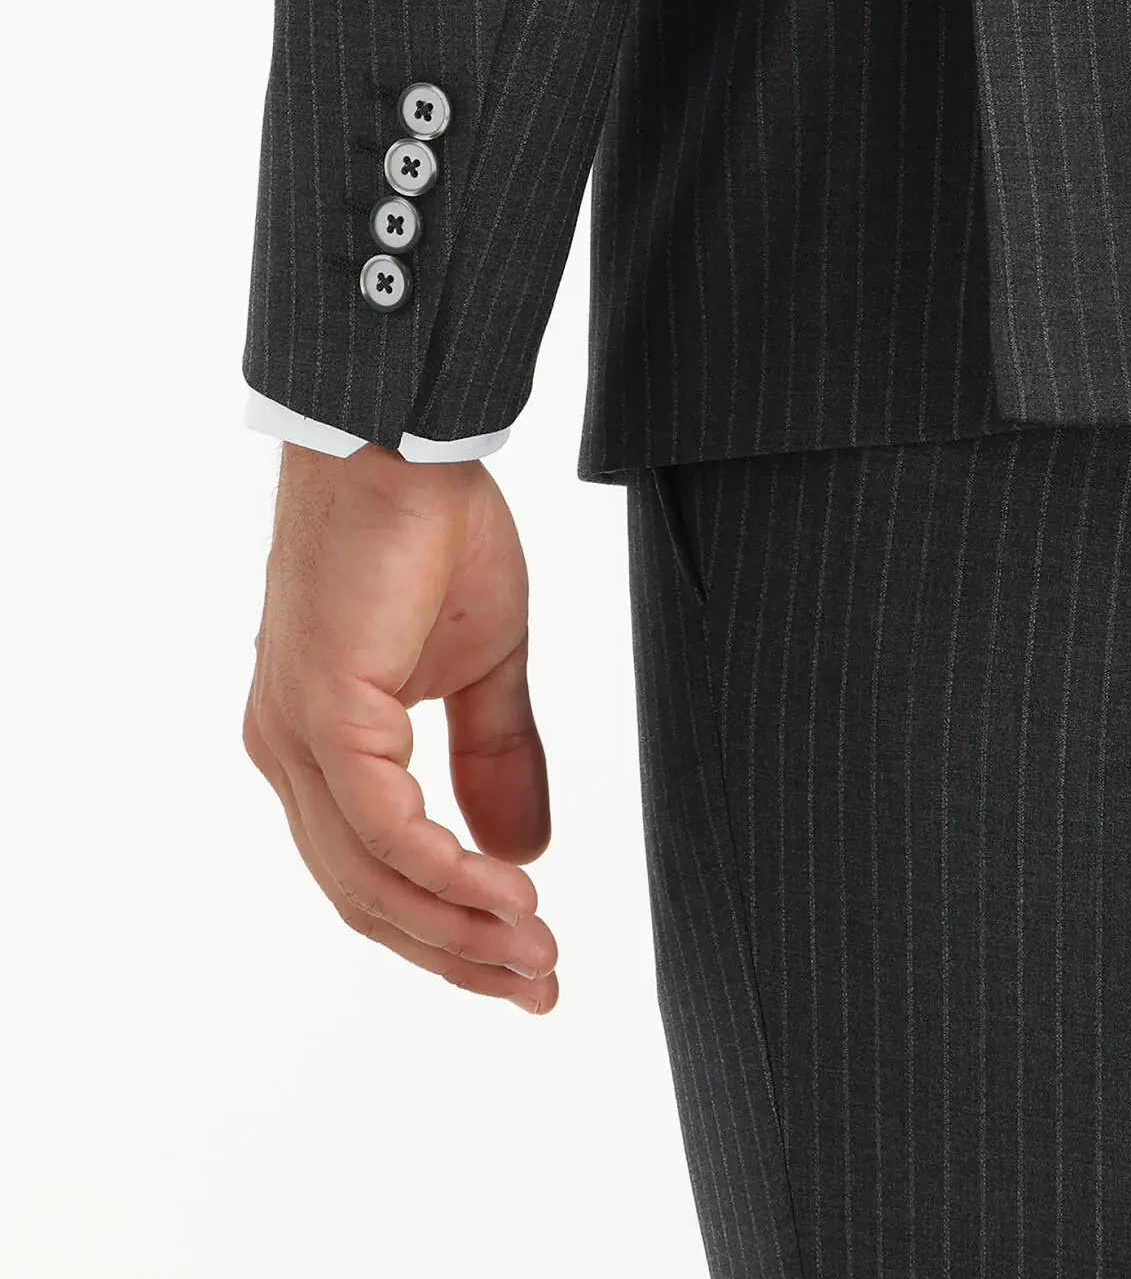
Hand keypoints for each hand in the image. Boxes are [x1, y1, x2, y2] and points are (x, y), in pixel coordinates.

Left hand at [243, 442, 557, 1013]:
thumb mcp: (487, 665)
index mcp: (322, 744)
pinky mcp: (323, 713)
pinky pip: (385, 829)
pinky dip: (448, 874)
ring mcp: (297, 737)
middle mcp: (291, 753)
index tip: (528, 963)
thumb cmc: (435, 532)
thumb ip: (495, 756)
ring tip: (539, 954)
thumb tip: (521, 855)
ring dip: (460, 930)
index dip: (448, 929)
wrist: (403, 441)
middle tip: (541, 986)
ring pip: (372, 880)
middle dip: (457, 954)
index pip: (375, 872)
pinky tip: (512, 894)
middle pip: (367, 898)